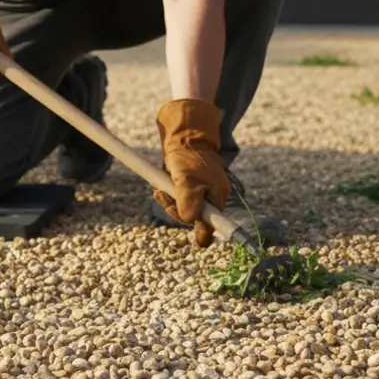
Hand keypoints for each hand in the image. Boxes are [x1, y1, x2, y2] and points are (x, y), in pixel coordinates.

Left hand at [152, 98, 231, 247]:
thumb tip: (189, 221)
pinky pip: (178, 199)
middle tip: (163, 196)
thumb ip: (189, 204)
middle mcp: (212, 196)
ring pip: (183, 209)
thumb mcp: (187, 182)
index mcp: (217, 196)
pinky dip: (168, 195)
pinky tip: (161, 187)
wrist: (183, 136)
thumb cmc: (188, 157)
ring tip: (160, 189)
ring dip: (169, 202)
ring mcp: (201, 192)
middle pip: (193, 217)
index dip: (204, 233)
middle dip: (176, 210)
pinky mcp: (189, 187)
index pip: (212, 224)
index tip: (200, 243)